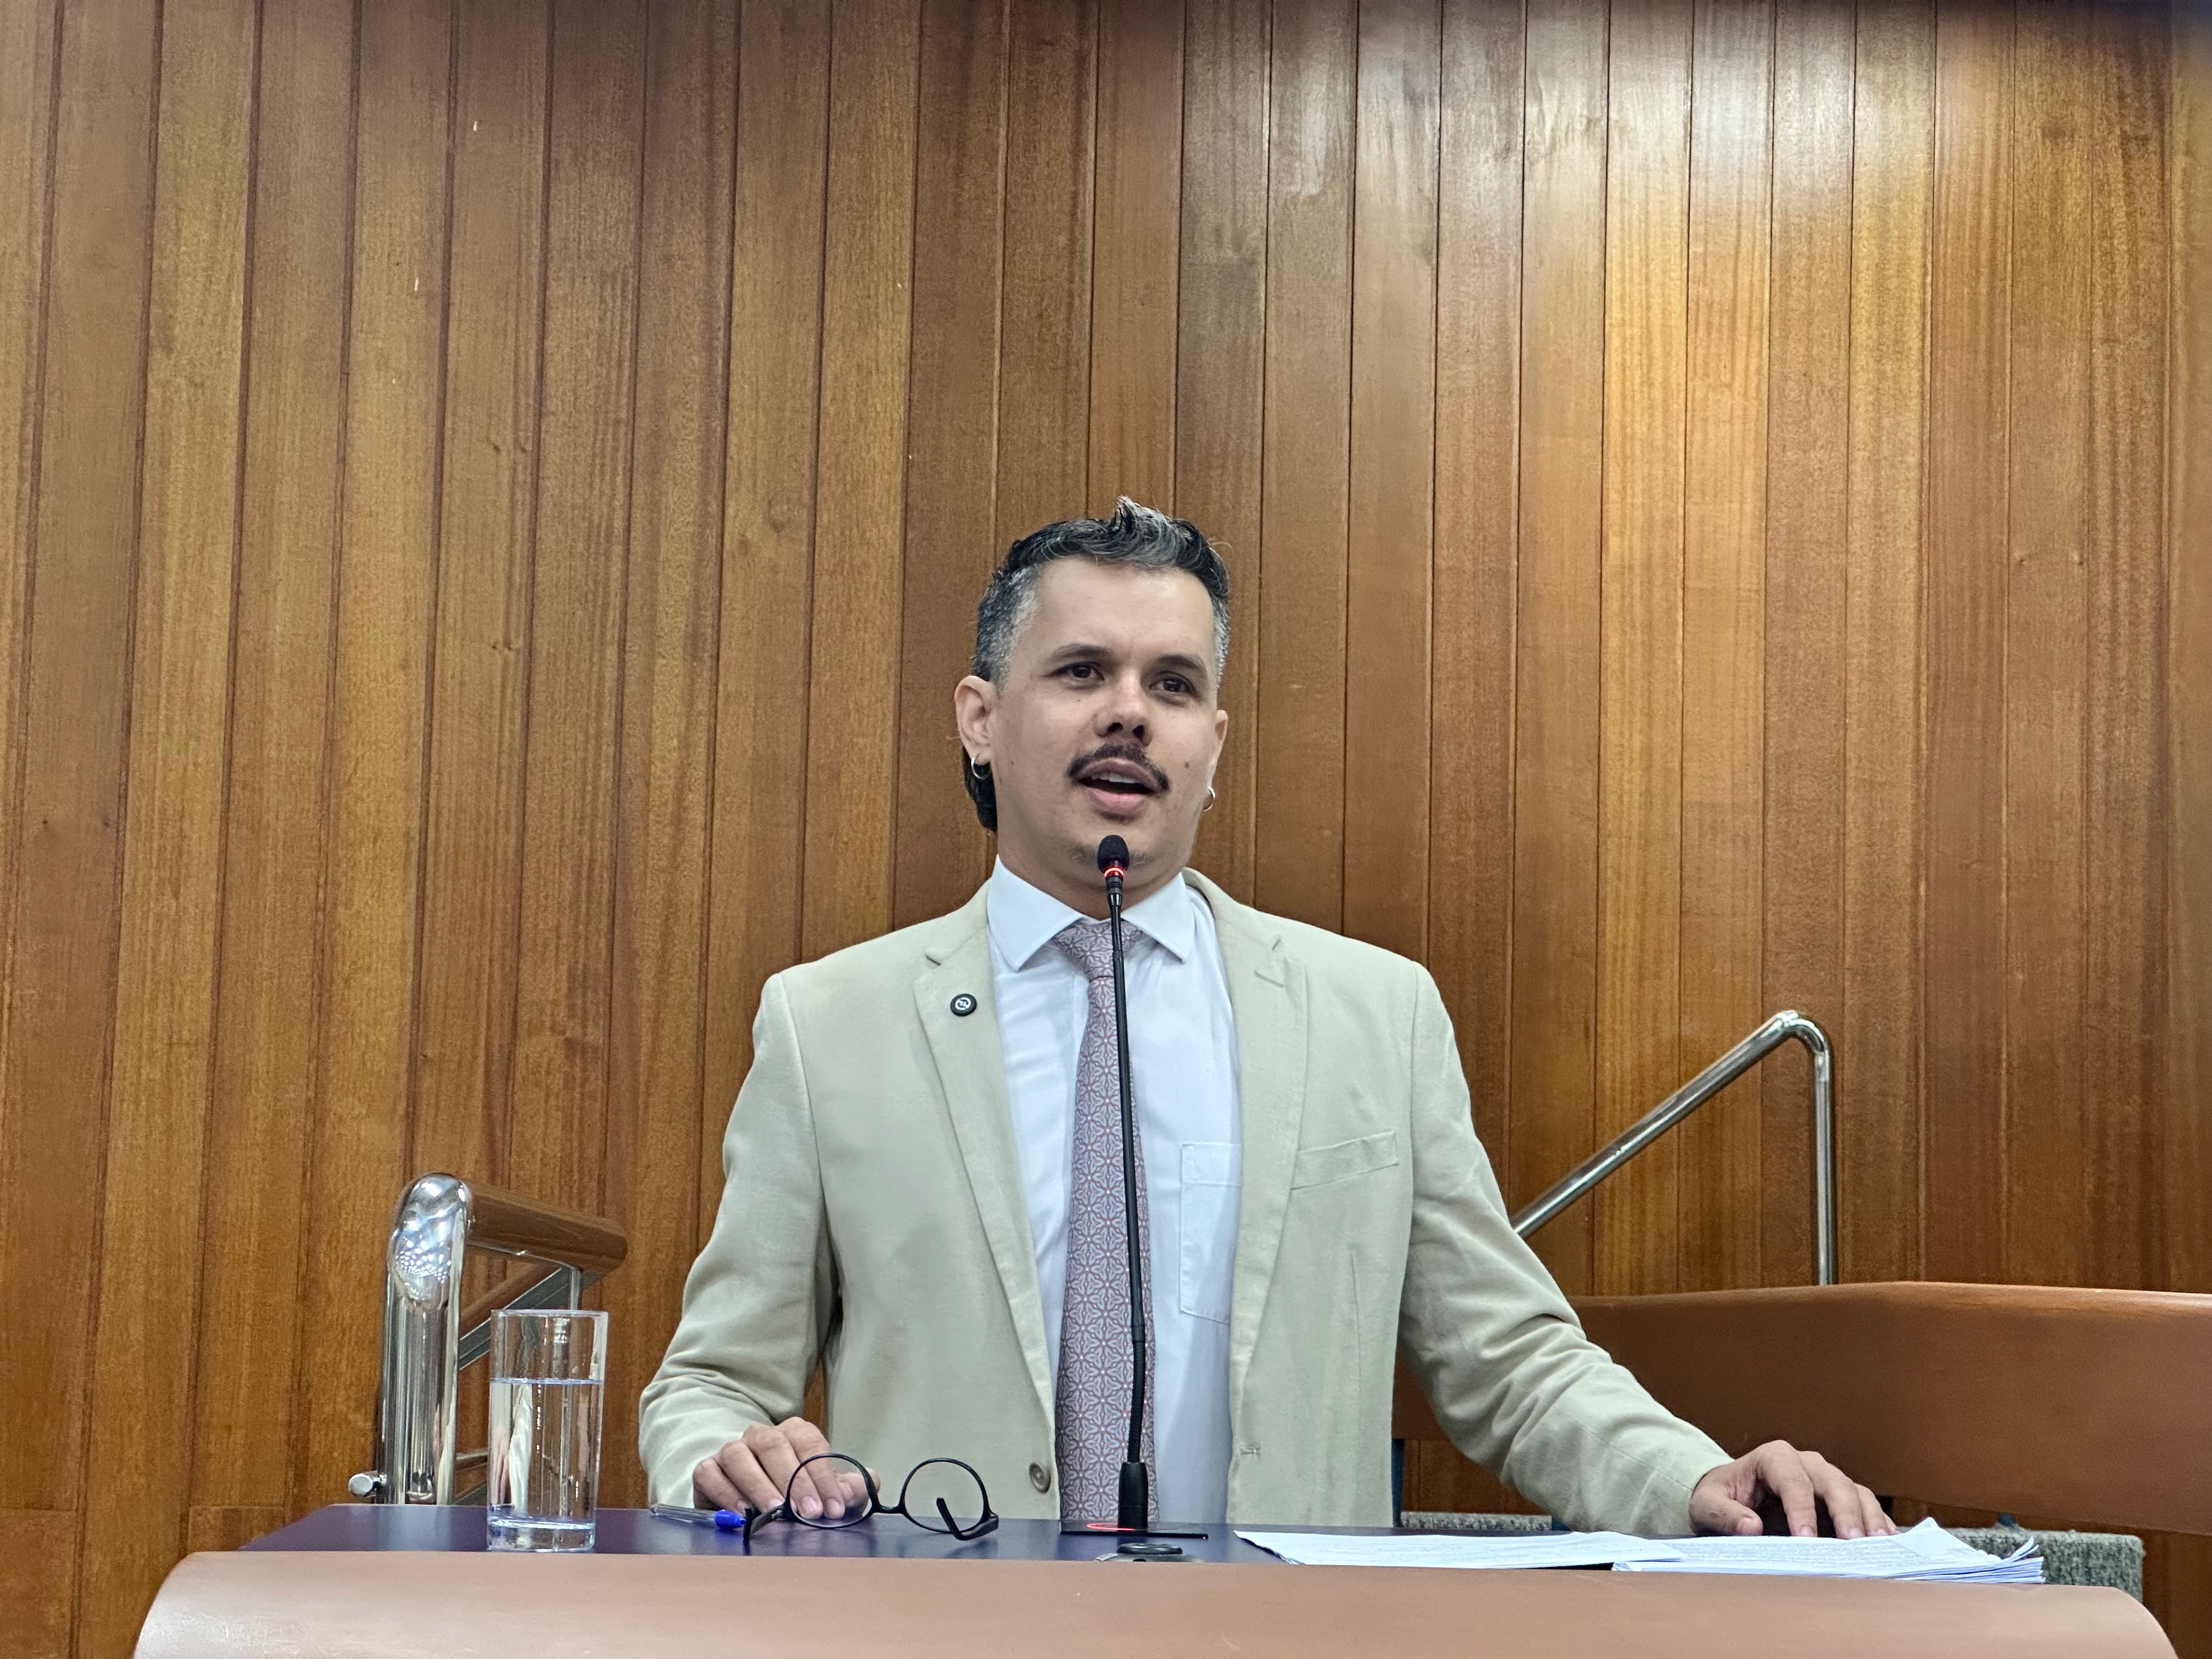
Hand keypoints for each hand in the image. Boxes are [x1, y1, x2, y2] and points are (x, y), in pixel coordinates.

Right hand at [692, 1416, 872, 1521]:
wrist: (748, 1503)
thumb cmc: (794, 1494)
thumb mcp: (824, 1491)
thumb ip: (849, 1487)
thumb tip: (871, 1482)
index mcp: (793, 1433)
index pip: (810, 1444)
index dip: (823, 1474)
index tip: (833, 1507)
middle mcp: (760, 1436)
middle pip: (774, 1446)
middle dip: (794, 1480)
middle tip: (808, 1511)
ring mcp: (731, 1451)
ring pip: (740, 1456)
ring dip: (759, 1484)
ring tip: (774, 1511)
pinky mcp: (707, 1470)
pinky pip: (710, 1474)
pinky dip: (725, 1491)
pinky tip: (742, 1512)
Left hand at [1689, 1440, 1896, 1539]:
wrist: (1728, 1497)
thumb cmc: (1718, 1497)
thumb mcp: (1707, 1504)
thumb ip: (1724, 1514)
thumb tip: (1750, 1527)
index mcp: (1773, 1457)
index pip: (1792, 1479)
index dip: (1800, 1508)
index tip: (1804, 1538)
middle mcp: (1805, 1463)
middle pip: (1832, 1481)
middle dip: (1845, 1511)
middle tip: (1852, 1543)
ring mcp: (1826, 1479)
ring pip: (1855, 1491)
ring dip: (1869, 1518)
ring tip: (1878, 1546)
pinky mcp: (1840, 1498)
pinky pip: (1865, 1506)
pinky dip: (1877, 1523)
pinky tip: (1885, 1545)